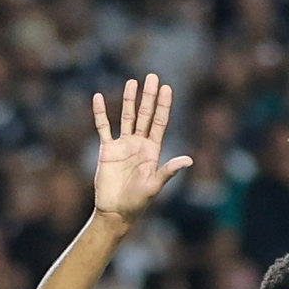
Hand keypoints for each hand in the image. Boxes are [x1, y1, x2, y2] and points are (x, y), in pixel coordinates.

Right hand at [91, 75, 192, 225]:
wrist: (116, 211)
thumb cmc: (138, 202)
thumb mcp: (155, 185)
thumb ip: (169, 170)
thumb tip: (189, 160)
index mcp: (152, 151)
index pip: (160, 123)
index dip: (164, 105)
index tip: (167, 88)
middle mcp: (139, 144)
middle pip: (145, 115)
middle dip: (149, 96)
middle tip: (152, 77)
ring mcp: (123, 145)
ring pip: (126, 117)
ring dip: (129, 100)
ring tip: (132, 82)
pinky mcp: (107, 150)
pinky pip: (103, 127)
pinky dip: (100, 113)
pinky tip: (98, 97)